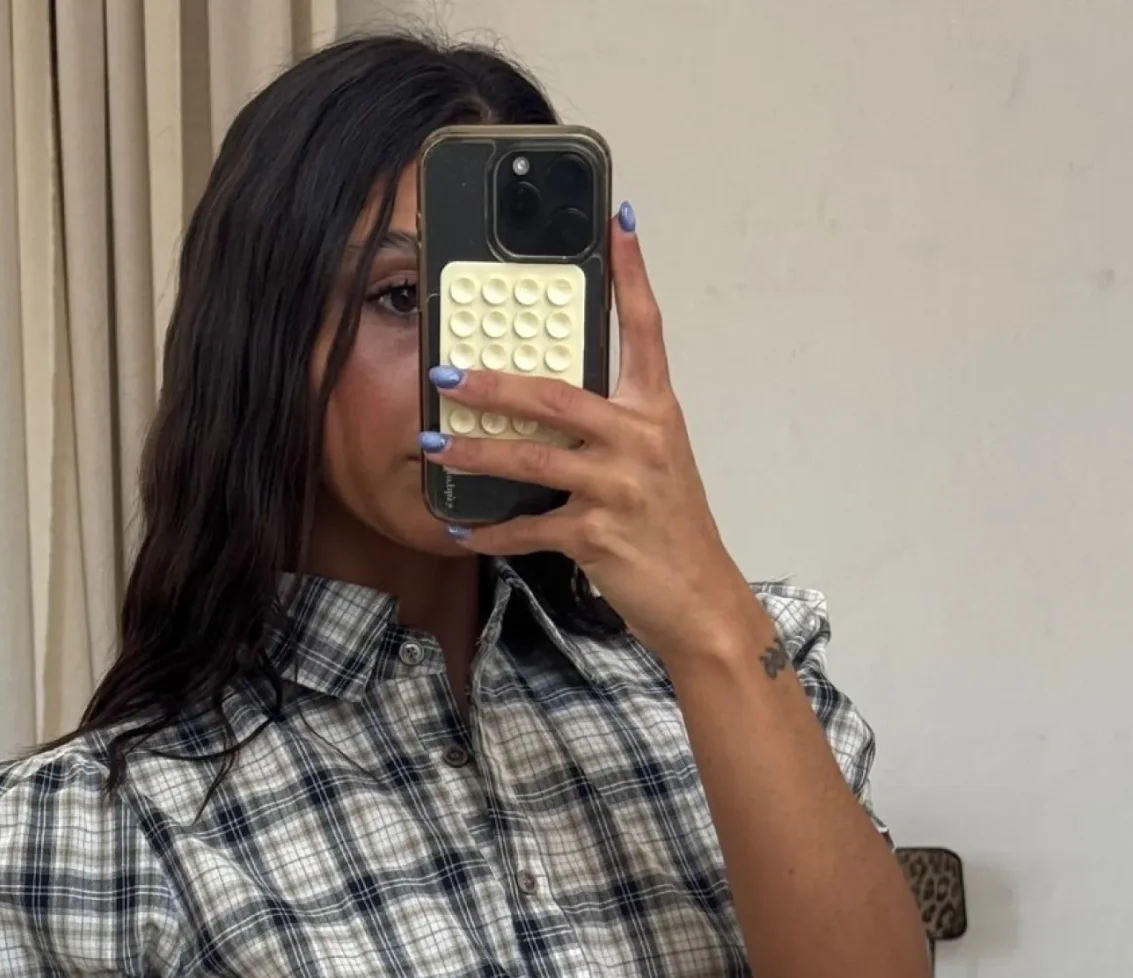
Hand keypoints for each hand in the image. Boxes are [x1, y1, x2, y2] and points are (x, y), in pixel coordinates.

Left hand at [421, 203, 744, 663]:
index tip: (616, 223)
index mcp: (657, 411)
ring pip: (532, 459)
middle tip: (446, 374)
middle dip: (493, 385)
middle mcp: (640, 440)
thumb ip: (616, 427)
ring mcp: (618, 487)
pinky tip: (462, 530)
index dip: (631, 273)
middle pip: (556, 395)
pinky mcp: (598, 535)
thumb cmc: (672, 531)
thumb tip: (554, 403)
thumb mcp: (657, 464)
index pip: (645, 329)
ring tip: (431, 446)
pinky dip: (493, 532)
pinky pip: (530, 528)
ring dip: (474, 454)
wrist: (701, 600)